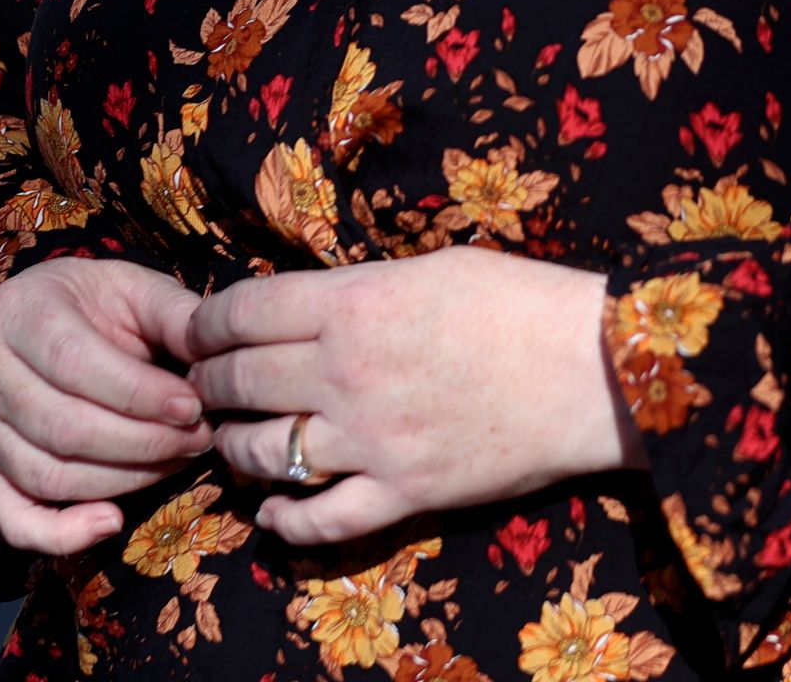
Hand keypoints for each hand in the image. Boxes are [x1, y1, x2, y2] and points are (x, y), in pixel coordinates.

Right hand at [0, 256, 214, 554]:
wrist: (41, 316)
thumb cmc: (97, 304)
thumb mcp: (136, 288)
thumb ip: (174, 314)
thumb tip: (213, 356)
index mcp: (21, 312)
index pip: (76, 364)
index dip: (140, 394)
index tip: (193, 406)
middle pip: (65, 429)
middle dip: (144, 443)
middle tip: (199, 437)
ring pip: (49, 476)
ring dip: (124, 480)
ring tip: (177, 460)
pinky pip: (15, 521)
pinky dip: (62, 534)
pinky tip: (112, 521)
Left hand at [182, 247, 643, 546]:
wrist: (594, 369)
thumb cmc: (523, 301)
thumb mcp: (433, 267)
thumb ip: (362, 287)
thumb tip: (309, 303)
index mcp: (355, 304)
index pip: (242, 312)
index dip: (205, 323)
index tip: (196, 330)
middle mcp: (349, 373)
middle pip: (239, 382)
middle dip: (207, 384)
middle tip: (201, 386)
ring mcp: (373, 441)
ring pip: (265, 454)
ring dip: (234, 450)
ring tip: (230, 441)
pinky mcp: (404, 493)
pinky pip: (320, 522)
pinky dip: (283, 522)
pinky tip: (272, 512)